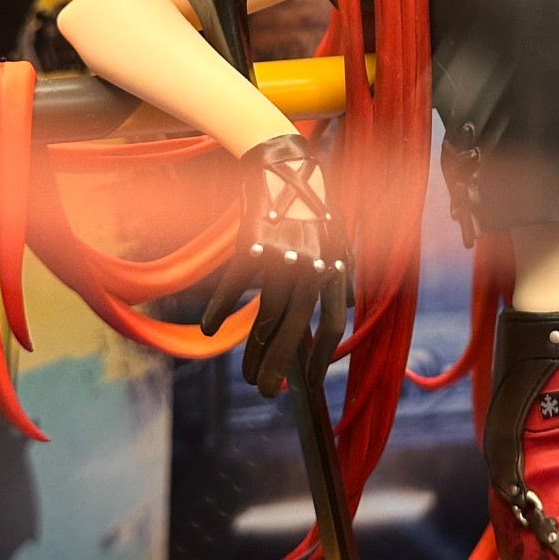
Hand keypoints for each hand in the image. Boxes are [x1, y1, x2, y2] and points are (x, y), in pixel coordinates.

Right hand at [202, 132, 347, 396]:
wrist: (284, 166)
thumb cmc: (312, 204)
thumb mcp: (338, 236)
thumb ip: (342, 272)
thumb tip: (349, 307)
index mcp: (335, 264)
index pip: (334, 322)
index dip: (323, 357)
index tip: (309, 384)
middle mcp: (312, 263)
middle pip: (297, 328)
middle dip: (281, 367)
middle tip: (267, 393)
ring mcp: (283, 254)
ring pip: (266, 316)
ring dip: (254, 351)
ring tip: (245, 374)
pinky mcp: (253, 244)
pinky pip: (235, 287)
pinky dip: (220, 311)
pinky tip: (208, 330)